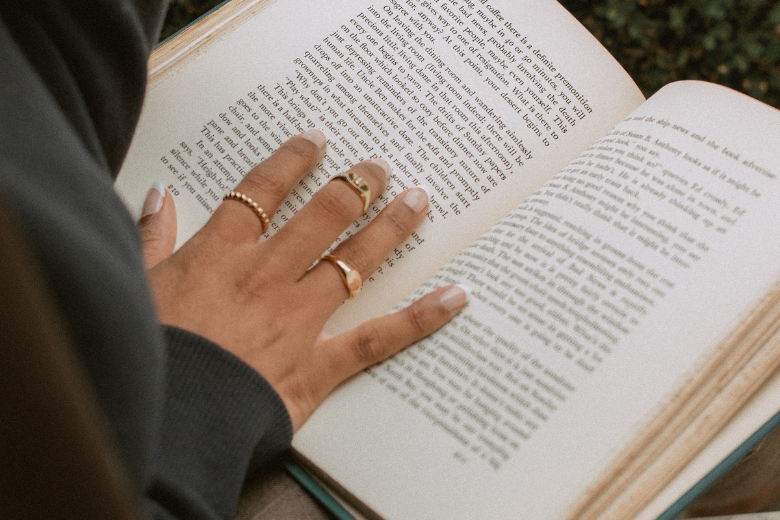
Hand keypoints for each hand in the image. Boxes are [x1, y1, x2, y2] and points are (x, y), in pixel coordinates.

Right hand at [145, 130, 467, 430]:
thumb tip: (157, 195)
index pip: (261, 191)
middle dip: (355, 184)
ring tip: (418, 200)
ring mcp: (298, 317)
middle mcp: (267, 275)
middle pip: (322, 215)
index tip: (317, 142)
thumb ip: (150, 237)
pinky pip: (378, 337)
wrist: (166, 419)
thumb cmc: (149, 354)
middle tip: (380, 167)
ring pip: (354, 259)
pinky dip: (420, 317)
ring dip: (390, 226)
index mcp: (220, 254)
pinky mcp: (319, 363)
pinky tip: (456, 296)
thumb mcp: (136, 287)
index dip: (292, 161)